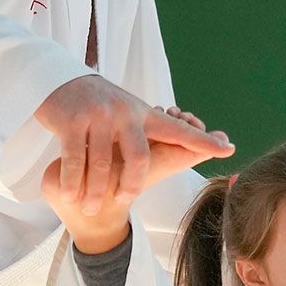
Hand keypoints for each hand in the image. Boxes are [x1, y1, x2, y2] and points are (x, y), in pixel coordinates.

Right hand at [35, 77, 231, 214]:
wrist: (57, 79)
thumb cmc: (96, 103)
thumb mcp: (127, 111)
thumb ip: (149, 128)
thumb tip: (181, 132)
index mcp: (143, 114)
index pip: (178, 130)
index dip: (202, 141)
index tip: (228, 148)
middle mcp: (125, 112)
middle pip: (139, 158)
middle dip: (130, 187)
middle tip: (123, 201)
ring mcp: (98, 115)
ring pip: (104, 165)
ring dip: (96, 192)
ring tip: (89, 207)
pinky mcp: (73, 120)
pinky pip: (77, 160)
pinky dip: (73, 181)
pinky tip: (71, 195)